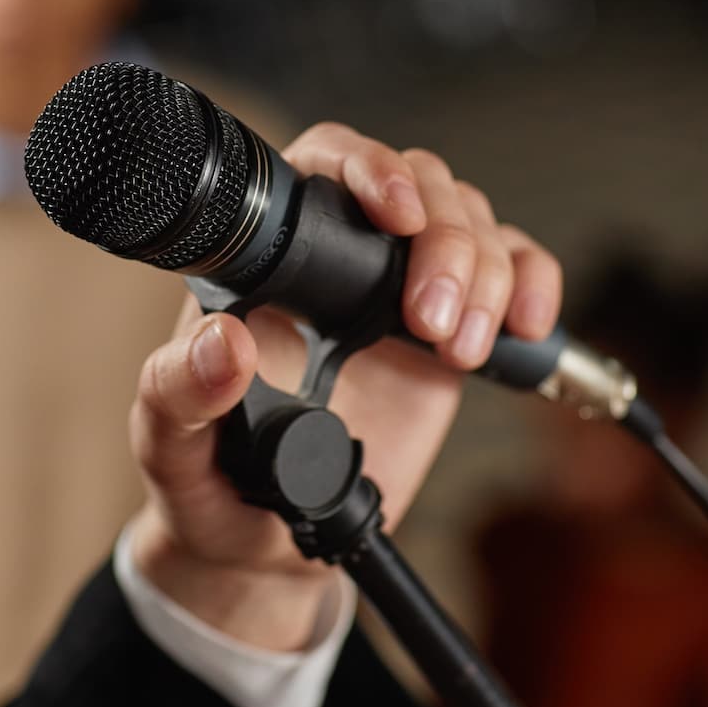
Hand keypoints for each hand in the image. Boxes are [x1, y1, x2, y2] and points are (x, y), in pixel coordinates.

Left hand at [127, 123, 562, 650]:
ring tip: (459, 353)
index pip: (327, 163)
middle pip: (422, 185)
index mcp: (268, 261)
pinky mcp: (452, 325)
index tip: (397, 216)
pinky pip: (515, 269)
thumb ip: (179, 395)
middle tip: (431, 327)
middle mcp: (341, 258)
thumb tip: (221, 345)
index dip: (370, 170)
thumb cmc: (211, 482)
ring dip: (487, 276)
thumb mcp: (172, 446)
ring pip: (474, 222)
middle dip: (445, 244)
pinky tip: (524, 327)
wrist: (267, 543)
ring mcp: (402, 287)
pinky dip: (534, 284)